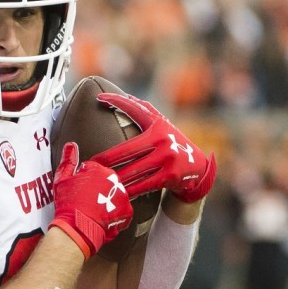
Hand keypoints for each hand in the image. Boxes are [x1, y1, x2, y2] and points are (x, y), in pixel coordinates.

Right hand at [49, 141, 132, 258]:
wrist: (77, 227)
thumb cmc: (68, 204)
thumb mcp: (62, 179)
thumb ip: (68, 159)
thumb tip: (71, 145)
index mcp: (99, 169)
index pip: (93, 170)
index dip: (84, 181)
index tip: (79, 191)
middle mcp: (114, 180)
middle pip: (106, 182)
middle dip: (98, 190)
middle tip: (86, 202)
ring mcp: (122, 196)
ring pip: (115, 195)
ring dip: (107, 201)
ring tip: (94, 212)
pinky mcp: (127, 212)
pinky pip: (122, 211)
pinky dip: (115, 215)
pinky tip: (103, 219)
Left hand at [94, 93, 216, 202]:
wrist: (197, 169)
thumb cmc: (172, 143)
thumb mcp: (161, 125)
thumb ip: (143, 110)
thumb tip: (123, 96)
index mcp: (158, 126)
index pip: (134, 110)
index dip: (116, 102)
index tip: (98, 99)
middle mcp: (163, 140)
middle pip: (127, 151)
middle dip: (106, 159)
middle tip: (89, 164)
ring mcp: (167, 159)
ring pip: (133, 171)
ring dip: (115, 178)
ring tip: (98, 181)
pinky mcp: (170, 177)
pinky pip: (143, 185)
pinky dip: (129, 190)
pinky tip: (117, 193)